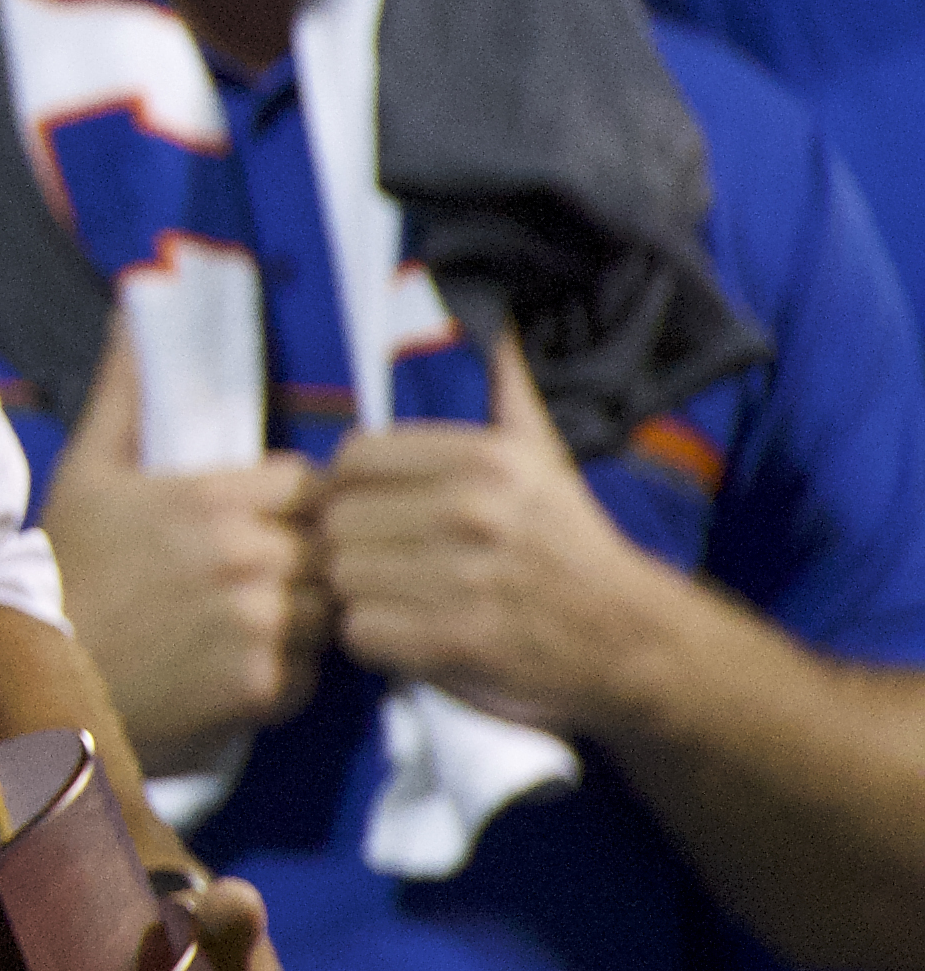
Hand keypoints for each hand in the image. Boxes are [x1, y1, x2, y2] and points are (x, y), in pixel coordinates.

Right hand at [42, 325, 330, 769]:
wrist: (39, 676)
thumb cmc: (63, 570)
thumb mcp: (87, 472)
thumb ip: (126, 393)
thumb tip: (132, 314)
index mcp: (214, 499)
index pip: (309, 485)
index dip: (291, 503)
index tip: (262, 521)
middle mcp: (249, 558)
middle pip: (325, 547)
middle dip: (301, 558)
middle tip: (254, 576)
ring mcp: (262, 624)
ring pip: (327, 608)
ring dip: (301, 613)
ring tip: (246, 621)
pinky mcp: (265, 686)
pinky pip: (312, 669)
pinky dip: (286, 669)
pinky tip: (233, 663)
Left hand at [323, 330, 678, 735]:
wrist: (633, 642)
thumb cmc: (571, 549)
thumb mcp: (547, 461)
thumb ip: (511, 396)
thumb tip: (504, 327)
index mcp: (487, 458)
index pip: (353, 456)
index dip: (352, 489)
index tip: (379, 513)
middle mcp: (475, 508)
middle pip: (337, 519)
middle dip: (352, 547)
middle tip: (391, 566)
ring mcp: (465, 575)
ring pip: (341, 576)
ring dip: (361, 597)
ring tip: (405, 600)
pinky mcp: (456, 639)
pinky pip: (358, 630)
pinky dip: (377, 642)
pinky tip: (414, 637)